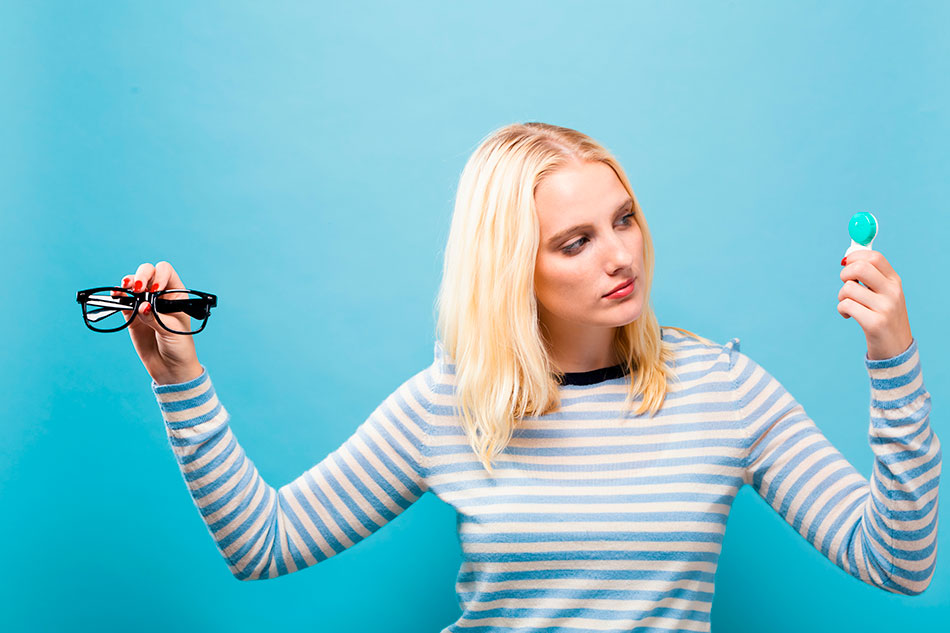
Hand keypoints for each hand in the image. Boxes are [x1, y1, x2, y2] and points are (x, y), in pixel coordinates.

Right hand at [117, 261, 203, 384]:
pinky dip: (118, 295)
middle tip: (137, 288)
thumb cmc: (179, 346)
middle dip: (141, 275)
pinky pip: (123, 300)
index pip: (166, 272)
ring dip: (128, 283)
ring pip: (133, 284)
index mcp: (176, 294)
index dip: (159, 275)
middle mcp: (160, 295)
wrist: (170, 367)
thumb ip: (156, 317)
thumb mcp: (172, 331)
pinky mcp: (132, 315)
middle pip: (148, 273)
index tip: (155, 289)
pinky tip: (116, 295)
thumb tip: (141, 306)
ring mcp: (144, 303)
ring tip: (125, 290)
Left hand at [838, 250, 912, 359]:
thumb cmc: (884, 317)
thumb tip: (847, 258)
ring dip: (841, 296)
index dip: (855, 256)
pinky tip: (848, 315)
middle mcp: (893, 292)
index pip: (875, 257)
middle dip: (845, 273)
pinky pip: (846, 305)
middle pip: (861, 268)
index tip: (846, 263)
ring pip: (848, 288)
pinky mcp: (874, 323)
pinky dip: (841, 309)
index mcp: (895, 281)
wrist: (897, 348)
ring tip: (848, 304)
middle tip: (846, 284)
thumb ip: (871, 277)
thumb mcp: (885, 294)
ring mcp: (885, 308)